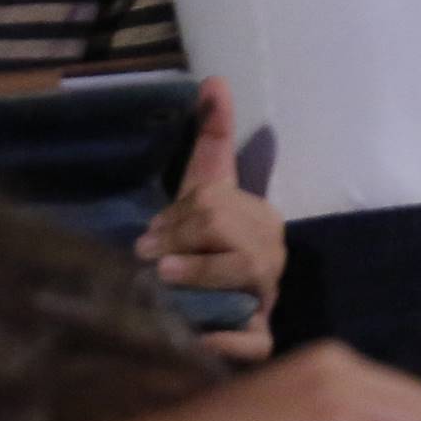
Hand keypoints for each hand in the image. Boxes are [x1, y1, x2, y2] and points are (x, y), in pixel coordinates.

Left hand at [135, 76, 283, 361]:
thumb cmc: (200, 245)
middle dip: (180, 240)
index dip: (177, 216)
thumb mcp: (203, 188)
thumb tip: (214, 79)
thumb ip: (211, 136)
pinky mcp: (260, 342)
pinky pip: (250, 340)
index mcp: (263, 220)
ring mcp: (270, 299)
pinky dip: (222, 339)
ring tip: (161, 279)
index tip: (148, 236)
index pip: (216, 203)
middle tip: (146, 257)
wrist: (205, 312)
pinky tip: (194, 335)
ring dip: (195, 274)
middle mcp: (274, 257)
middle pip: (225, 230)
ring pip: (240, 274)